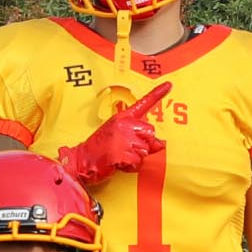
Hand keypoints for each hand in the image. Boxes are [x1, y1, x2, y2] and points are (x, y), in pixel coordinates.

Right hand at [54, 81, 172, 188]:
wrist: (82, 159)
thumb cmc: (100, 148)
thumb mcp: (120, 137)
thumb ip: (140, 137)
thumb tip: (161, 145)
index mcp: (122, 117)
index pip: (143, 103)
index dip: (158, 94)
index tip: (169, 85)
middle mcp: (123, 124)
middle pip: (150, 133)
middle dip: (142, 145)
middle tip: (126, 148)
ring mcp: (122, 137)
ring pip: (145, 150)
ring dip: (135, 157)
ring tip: (120, 155)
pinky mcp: (121, 152)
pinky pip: (137, 162)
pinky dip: (130, 166)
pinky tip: (118, 162)